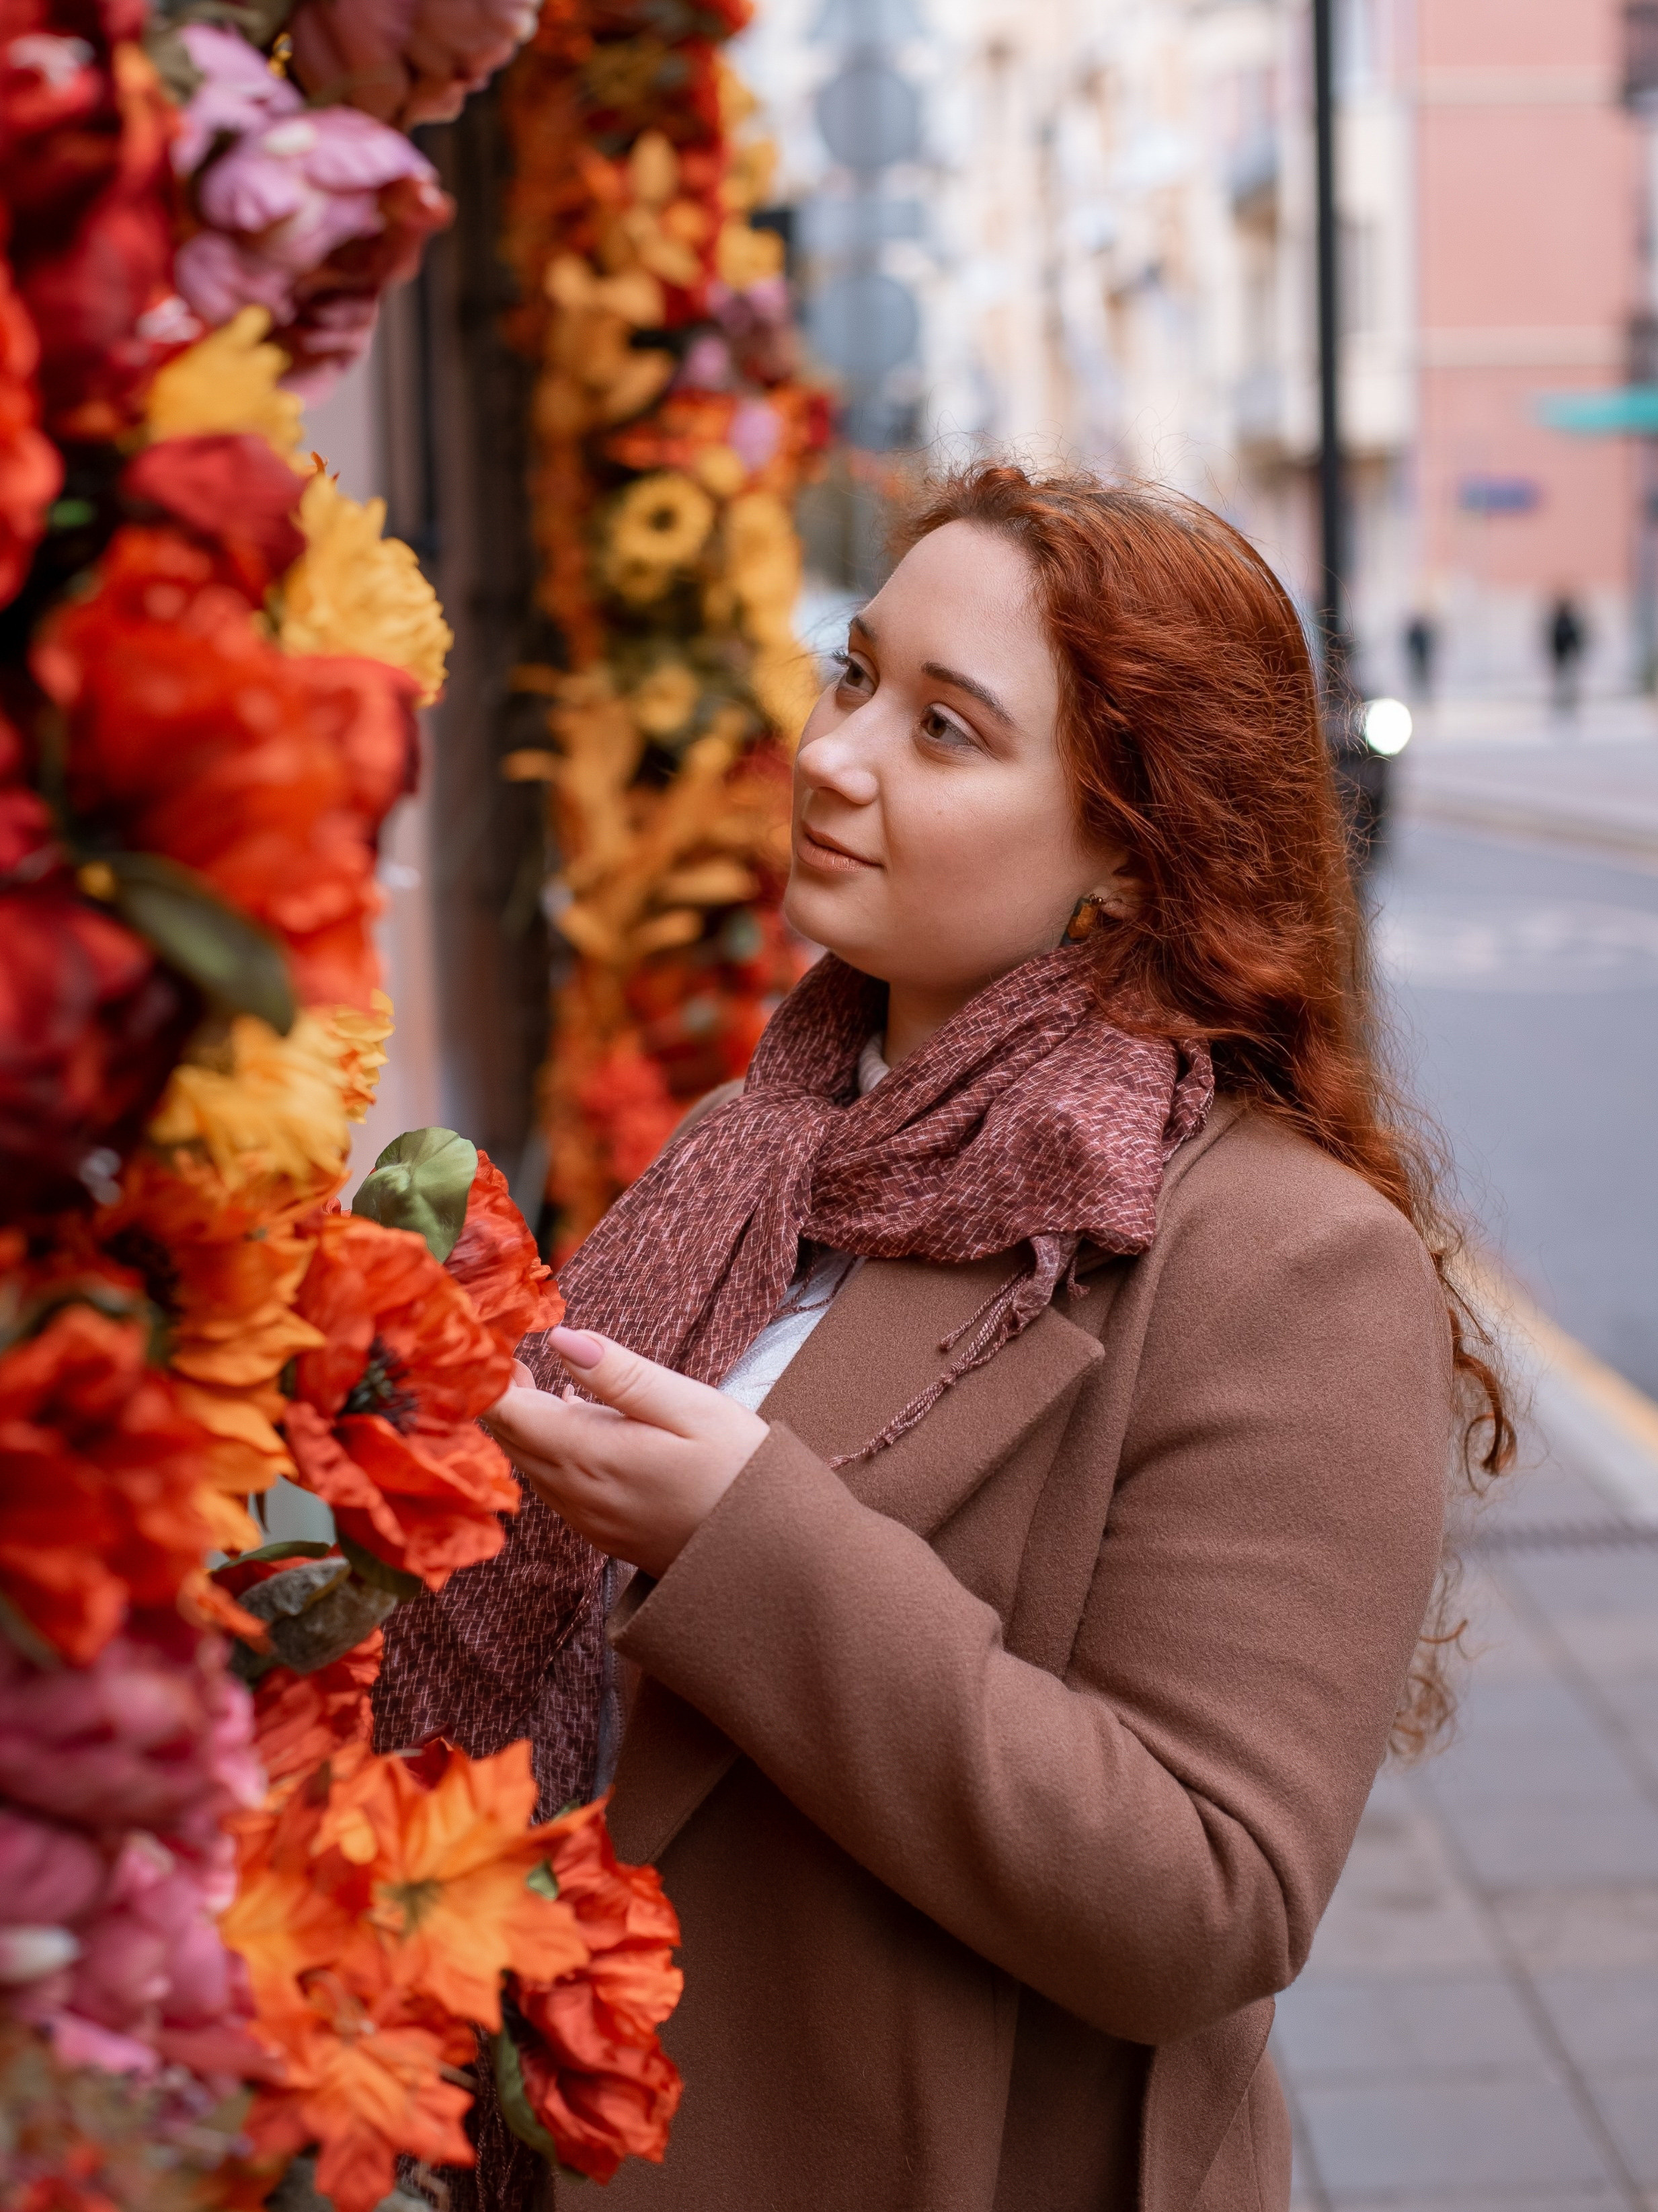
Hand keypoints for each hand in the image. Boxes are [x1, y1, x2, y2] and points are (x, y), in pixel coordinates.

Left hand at [482, 1326, 767, 1577]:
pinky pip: (551, 1483)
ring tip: (533, 1373)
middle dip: (499, 1392)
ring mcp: (584, 1517)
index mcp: (588, 1454)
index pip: (504, 1411)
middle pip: (506, 1438)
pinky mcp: (599, 1530)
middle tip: (508, 1345)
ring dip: (522, 1420)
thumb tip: (561, 1338)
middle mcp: (573, 1492)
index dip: (489, 1372)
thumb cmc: (740, 1473)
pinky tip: (575, 1420)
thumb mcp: (691, 1407)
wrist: (773, 1558)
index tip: (496, 1334)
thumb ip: (620, 1374)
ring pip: (525, 1461)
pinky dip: (546, 1447)